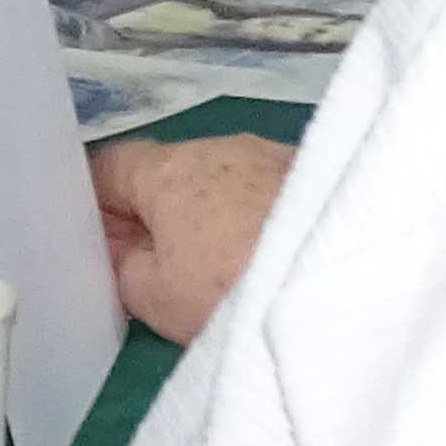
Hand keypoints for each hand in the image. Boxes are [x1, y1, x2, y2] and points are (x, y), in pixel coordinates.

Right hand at [93, 129, 295, 344]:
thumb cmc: (234, 289)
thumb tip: (132, 252)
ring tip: (227, 270)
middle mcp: (217, 146)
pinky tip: (271, 261)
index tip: (105, 250)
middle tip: (162, 271)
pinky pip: (265, 192)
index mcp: (167, 167)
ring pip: (221, 181)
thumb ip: (125, 270)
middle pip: (167, 173)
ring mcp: (270, 155)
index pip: (106, 167)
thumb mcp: (156, 300)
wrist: (348, 284)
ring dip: (212, 215)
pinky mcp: (315, 174)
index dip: (96, 207)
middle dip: (158, 215)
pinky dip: (258, 219)